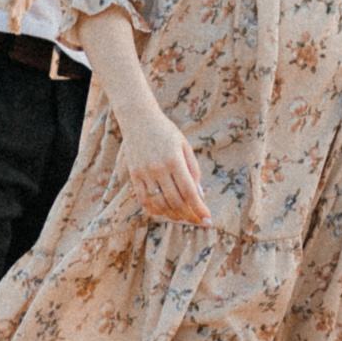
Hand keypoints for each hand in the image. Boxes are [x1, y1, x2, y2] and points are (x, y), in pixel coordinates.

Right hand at [118, 105, 211, 226]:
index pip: (189, 192)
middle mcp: (158, 168)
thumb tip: (199, 195)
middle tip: (198, 221)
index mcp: (174, 160)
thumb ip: (193, 170)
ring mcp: (144, 173)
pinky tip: (165, 212)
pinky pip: (144, 200)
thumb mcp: (185, 146)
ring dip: (173, 215)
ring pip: (159, 204)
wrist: (138, 119)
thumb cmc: (166, 132)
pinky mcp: (134, 175)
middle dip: (189, 216)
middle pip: (175, 202)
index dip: (199, 209)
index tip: (208, 221)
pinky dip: (156, 210)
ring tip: (183, 217)